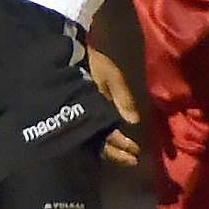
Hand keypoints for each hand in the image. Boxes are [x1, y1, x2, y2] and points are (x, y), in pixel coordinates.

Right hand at [88, 46, 140, 167]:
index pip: (108, 135)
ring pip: (95, 137)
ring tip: (125, 155)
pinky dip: (100, 137)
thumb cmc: (94, 60)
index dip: (121, 146)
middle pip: (101, 141)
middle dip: (117, 152)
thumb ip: (122, 98)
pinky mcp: (80, 107)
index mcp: (94, 108)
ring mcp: (81, 112)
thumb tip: (133, 121)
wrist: (73, 47)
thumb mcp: (111, 75)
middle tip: (133, 160)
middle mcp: (86, 114)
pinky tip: (108, 139)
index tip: (135, 155)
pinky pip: (90, 128)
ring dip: (110, 147)